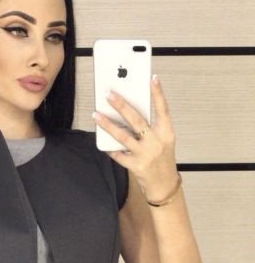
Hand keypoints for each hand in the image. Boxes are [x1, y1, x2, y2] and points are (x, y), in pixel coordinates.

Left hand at [92, 76, 178, 200]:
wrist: (163, 184)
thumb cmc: (162, 158)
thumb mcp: (162, 140)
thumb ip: (150, 127)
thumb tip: (128, 113)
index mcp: (166, 132)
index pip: (163, 109)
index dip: (158, 94)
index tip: (152, 78)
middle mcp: (156, 142)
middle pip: (137, 120)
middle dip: (122, 105)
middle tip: (109, 94)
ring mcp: (145, 154)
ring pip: (123, 136)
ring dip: (107, 125)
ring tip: (96, 115)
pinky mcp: (135, 166)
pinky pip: (118, 155)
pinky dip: (109, 148)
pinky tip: (102, 143)